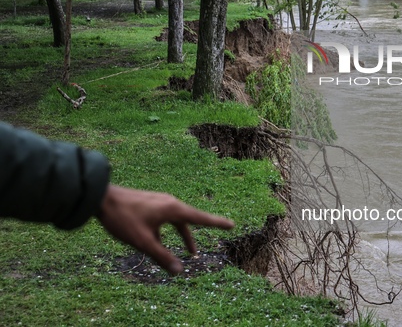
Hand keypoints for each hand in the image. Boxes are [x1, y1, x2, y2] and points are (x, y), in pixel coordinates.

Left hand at [97, 185, 233, 274]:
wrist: (101, 198)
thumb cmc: (123, 218)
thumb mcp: (143, 241)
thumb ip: (162, 256)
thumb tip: (179, 271)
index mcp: (173, 209)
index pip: (201, 218)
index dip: (217, 223)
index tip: (232, 225)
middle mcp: (169, 203)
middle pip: (190, 221)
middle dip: (198, 236)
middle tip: (211, 246)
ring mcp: (159, 202)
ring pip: (177, 221)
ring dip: (184, 236)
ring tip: (189, 252)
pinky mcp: (150, 204)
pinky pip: (165, 219)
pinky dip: (168, 232)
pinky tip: (158, 243)